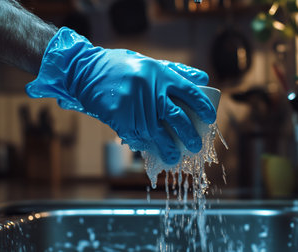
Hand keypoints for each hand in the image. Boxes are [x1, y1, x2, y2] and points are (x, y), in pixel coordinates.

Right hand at [26, 27, 215, 164]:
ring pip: (159, 134)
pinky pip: (137, 137)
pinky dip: (146, 147)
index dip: (203, 108)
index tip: (210, 119)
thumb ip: (176, 71)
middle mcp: (151, 91)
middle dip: (190, 136)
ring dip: (169, 149)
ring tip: (175, 158)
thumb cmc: (121, 66)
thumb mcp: (149, 63)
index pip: (190, 93)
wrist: (86, 71)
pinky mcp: (121, 118)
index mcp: (160, 75)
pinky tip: (152, 151)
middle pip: (178, 119)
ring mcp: (135, 106)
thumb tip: (203, 79)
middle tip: (196, 146)